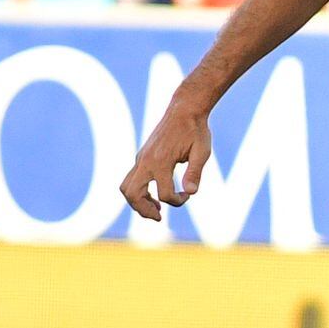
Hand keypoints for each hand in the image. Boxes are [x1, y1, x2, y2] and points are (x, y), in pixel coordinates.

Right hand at [121, 95, 212, 220]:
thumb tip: (191, 192)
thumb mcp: (202, 151)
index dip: (178, 201)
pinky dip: (139, 192)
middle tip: (159, 218)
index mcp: (162, 161)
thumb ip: (194, 172)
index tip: (188, 195)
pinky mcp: (142, 157)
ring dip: (138, 203)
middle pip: (132, 193)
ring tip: (155, 210)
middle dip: (143, 210)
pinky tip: (154, 196)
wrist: (184, 110)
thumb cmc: (196, 130)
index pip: (165, 193)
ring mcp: (141, 159)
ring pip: (127, 187)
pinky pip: (132, 179)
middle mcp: (146, 161)